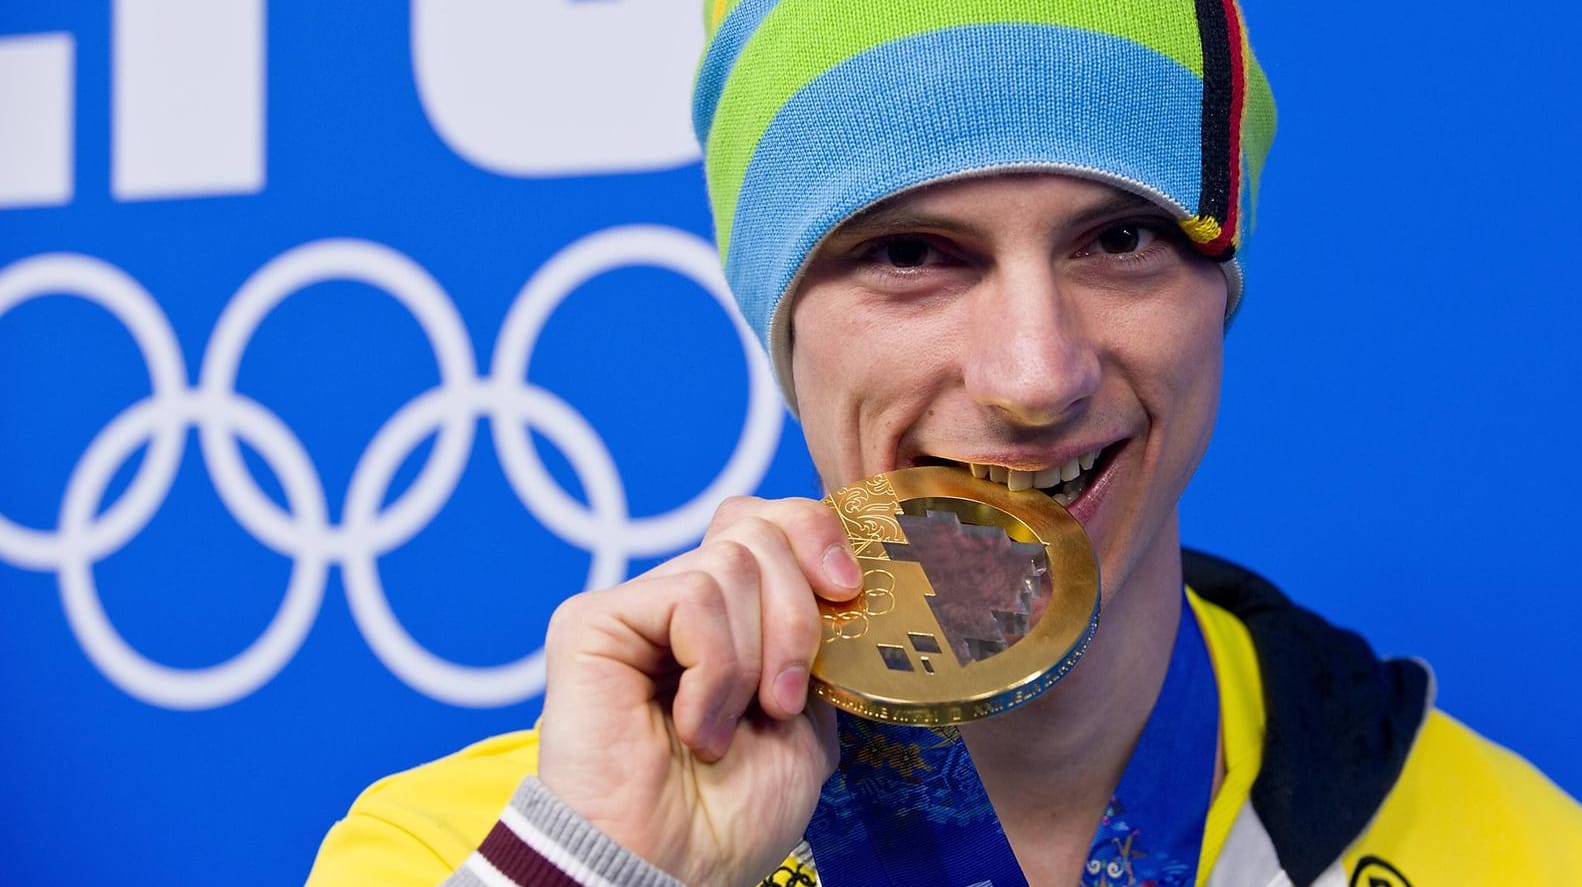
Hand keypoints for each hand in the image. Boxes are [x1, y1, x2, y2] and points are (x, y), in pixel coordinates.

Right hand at [536, 496, 861, 886]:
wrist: (675, 869)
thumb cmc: (733, 813)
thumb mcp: (809, 715)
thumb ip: (818, 638)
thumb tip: (840, 574)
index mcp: (731, 616)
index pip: (769, 520)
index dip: (815, 534)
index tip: (847, 592)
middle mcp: (679, 600)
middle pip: (757, 529)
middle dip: (797, 616)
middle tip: (784, 701)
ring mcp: (636, 607)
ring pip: (731, 563)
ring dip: (754, 660)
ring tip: (729, 729)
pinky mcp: (594, 623)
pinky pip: (691, 597)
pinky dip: (714, 669)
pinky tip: (693, 726)